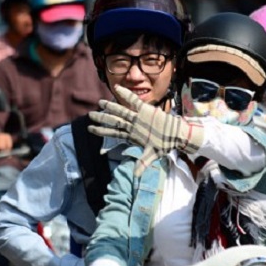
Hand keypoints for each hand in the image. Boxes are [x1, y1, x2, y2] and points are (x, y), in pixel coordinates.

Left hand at [88, 85, 204, 175]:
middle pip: (114, 121)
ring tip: (100, 103)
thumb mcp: (152, 155)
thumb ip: (143, 164)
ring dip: (111, 107)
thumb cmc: (164, 144)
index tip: (90, 129)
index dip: (101, 131)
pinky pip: (134, 101)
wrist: (176, 134)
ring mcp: (138, 117)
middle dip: (102, 118)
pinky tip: (117, 89)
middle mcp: (132, 125)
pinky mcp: (146, 110)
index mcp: (132, 135)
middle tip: (90, 115)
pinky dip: (126, 95)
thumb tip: (136, 176)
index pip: (113, 133)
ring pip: (121, 112)